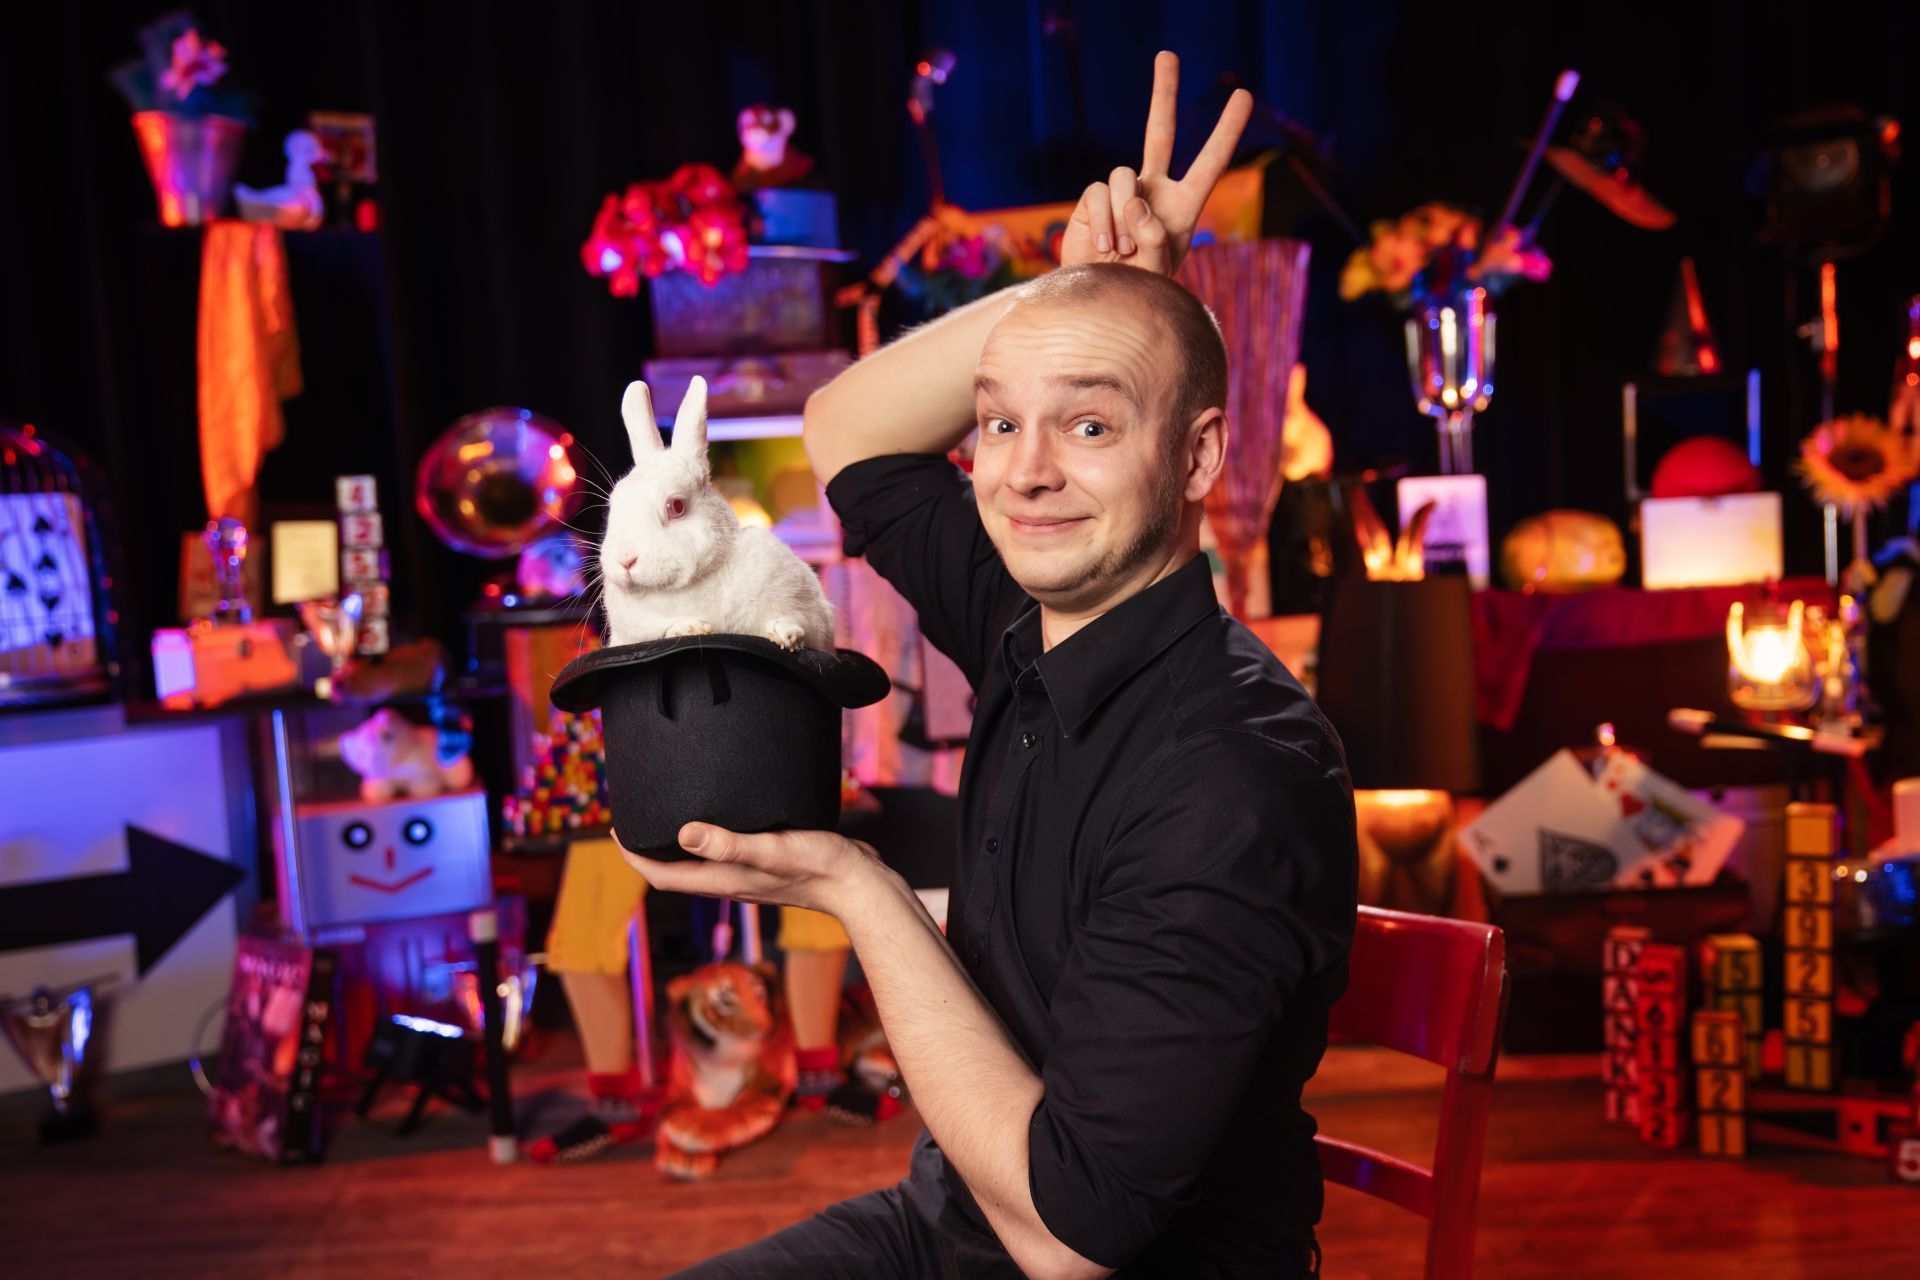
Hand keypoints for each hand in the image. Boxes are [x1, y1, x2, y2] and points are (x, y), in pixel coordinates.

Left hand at [617, 822, 882, 917]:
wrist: (861, 885)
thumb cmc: (819, 866)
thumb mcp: (771, 849)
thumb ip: (729, 843)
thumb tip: (682, 833)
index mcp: (724, 881)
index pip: (663, 875)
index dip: (634, 857)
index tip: (617, 829)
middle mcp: (731, 881)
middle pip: (676, 871)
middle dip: (650, 850)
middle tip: (636, 818)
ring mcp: (750, 876)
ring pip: (701, 863)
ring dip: (679, 845)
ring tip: (668, 814)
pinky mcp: (769, 865)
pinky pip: (727, 853)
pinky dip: (711, 839)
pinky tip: (722, 817)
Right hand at [1058, 50, 1253, 275]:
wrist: (1101, 303)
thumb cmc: (1138, 290)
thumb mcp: (1159, 270)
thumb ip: (1156, 236)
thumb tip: (1136, 199)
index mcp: (1182, 206)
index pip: (1210, 162)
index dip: (1226, 129)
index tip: (1242, 94)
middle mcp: (1152, 191)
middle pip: (1159, 132)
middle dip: (1163, 92)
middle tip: (1167, 54)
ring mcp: (1121, 194)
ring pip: (1123, 176)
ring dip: (1123, 216)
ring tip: (1122, 252)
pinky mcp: (1092, 201)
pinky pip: (1098, 194)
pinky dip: (1103, 221)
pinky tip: (1105, 248)